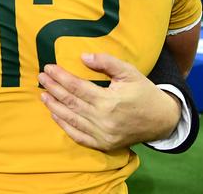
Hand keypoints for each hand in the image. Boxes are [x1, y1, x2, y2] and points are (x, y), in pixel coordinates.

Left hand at [38, 53, 180, 151]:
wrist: (162, 120)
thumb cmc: (144, 92)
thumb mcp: (129, 72)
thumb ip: (107, 62)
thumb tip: (83, 57)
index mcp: (110, 101)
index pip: (77, 87)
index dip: (61, 77)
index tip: (49, 67)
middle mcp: (104, 120)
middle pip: (71, 102)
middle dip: (53, 88)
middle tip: (41, 77)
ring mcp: (102, 135)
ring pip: (71, 119)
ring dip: (54, 106)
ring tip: (43, 94)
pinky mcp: (103, 144)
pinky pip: (78, 136)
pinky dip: (64, 125)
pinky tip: (55, 114)